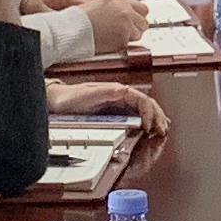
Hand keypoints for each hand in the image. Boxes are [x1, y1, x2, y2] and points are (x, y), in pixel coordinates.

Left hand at [51, 78, 170, 143]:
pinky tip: (151, 127)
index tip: (149, 125)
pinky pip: (136, 116)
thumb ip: (105, 93)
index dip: (149, 112)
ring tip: (162, 130)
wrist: (58, 101)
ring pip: (144, 110)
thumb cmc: (70, 97)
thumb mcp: (87, 95)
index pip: (142, 99)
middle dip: (158, 116)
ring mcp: (118, 104)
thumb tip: (123, 90)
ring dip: (155, 119)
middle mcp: (120, 96)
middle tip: (162, 130)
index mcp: (117, 90)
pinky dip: (147, 121)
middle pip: (147, 104)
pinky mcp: (115, 113)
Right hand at [73, 0, 150, 55]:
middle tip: (126, 30)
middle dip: (136, 27)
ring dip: (129, 36)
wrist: (75, 28)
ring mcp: (126, 28)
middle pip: (144, 23)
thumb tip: (127, 12)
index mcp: (122, 3)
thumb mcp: (102, 4)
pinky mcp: (122, 41)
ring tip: (114, 35)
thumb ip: (118, 7)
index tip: (135, 20)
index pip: (143, 9)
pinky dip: (121, 44)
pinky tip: (109, 40)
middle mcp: (127, 14)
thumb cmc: (83, 17)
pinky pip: (128, 44)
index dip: (139, 15)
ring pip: (138, 35)